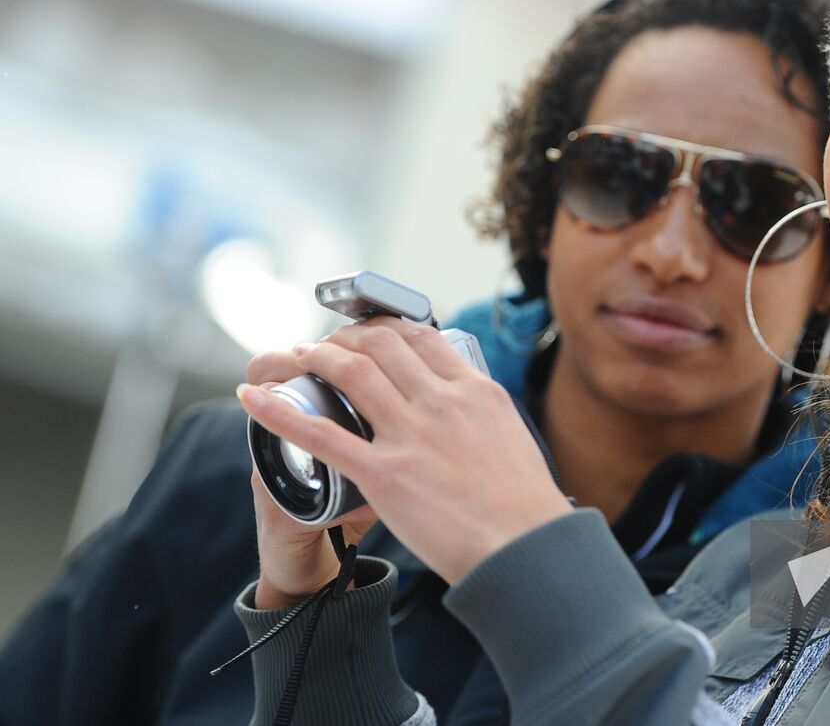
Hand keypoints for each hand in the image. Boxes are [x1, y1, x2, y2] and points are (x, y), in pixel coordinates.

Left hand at [236, 318, 571, 585]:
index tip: (372, 335)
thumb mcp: (512, 438)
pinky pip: (320, 434)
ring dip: (317, 358)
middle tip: (329, 346)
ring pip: (351, 373)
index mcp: (476, 391)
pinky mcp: (383, 474)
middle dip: (347, 338)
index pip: (424, 338)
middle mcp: (442, 402)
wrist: (525, 548)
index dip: (388, 329)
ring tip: (300, 358)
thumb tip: (468, 412)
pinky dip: (279, 412)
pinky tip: (253, 397)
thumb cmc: (526, 506)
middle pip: (382, 345)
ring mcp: (411, 435)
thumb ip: (482, 417)